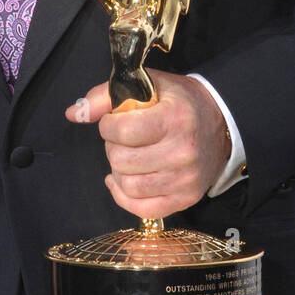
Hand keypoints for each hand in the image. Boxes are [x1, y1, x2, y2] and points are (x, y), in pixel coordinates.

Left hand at [65, 70, 230, 219]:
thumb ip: (106, 95)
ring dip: (118, 170)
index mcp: (174, 118)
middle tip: (123, 139)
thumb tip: (72, 114)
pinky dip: (123, 196)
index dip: (108, 126)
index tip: (114, 121)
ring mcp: (185, 179)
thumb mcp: (147, 86)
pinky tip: (121, 180)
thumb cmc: (179, 102)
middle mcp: (182, 151)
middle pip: (122, 160)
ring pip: (128, 185)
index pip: (123, 131)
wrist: (222, 123)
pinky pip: (142, 208)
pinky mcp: (186, 199)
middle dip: (113, 147)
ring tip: (127, 156)